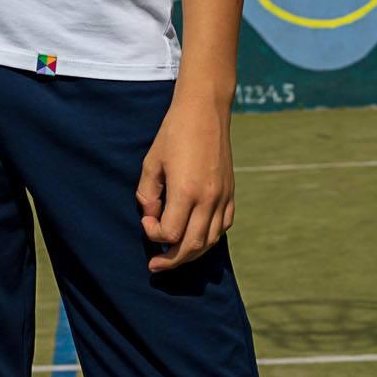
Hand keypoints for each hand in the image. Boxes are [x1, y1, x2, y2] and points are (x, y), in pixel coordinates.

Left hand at [135, 92, 235, 271]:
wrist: (205, 110)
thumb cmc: (174, 132)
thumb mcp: (151, 162)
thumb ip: (147, 193)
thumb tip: (152, 215)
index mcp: (186, 191)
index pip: (170, 233)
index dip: (153, 234)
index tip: (146, 220)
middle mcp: (209, 198)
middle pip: (192, 246)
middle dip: (171, 260)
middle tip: (155, 266)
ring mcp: (223, 196)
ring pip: (210, 241)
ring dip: (191, 253)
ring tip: (173, 257)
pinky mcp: (230, 192)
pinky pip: (223, 226)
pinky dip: (209, 238)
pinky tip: (195, 237)